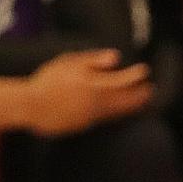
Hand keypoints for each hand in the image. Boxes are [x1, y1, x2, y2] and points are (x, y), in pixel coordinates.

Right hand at [22, 50, 152, 135]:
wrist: (32, 106)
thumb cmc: (48, 80)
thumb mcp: (67, 62)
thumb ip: (92, 59)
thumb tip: (115, 57)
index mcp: (92, 83)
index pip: (122, 80)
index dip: (136, 75)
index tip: (145, 70)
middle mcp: (96, 101)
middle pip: (126, 99)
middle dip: (140, 94)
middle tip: (150, 89)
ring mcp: (93, 115)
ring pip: (120, 111)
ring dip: (133, 105)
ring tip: (142, 99)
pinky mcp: (88, 124)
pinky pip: (110, 118)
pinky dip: (120, 112)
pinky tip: (123, 108)